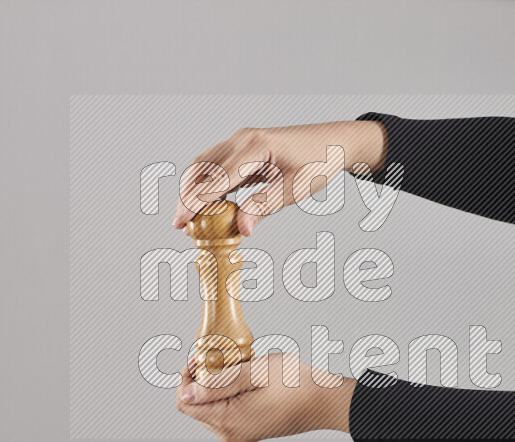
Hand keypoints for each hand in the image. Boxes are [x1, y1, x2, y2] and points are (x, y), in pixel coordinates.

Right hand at [172, 121, 386, 235]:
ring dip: (194, 189)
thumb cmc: (319, 163)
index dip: (196, 201)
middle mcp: (243, 139)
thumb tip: (241, 228)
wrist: (334, 143)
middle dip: (187, 196)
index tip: (180, 221)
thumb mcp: (295, 189)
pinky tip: (208, 204)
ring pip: (205, 164)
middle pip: (202, 168)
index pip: (217, 178)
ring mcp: (241, 141)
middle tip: (180, 225)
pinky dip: (207, 183)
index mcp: (256, 147)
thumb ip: (265, 206)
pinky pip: (217, 164)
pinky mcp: (244, 147)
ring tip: (189, 217)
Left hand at [175, 353, 356, 441]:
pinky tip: (247, 379)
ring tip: (239, 367)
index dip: (187, 376)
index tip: (201, 357)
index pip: (185, 402)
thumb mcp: (255, 372)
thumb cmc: (298, 384)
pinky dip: (228, 393)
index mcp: (228, 421)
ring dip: (217, 385)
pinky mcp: (248, 429)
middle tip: (223, 358)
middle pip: (196, 405)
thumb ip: (219, 382)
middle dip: (202, 379)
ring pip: (210, 407)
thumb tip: (187, 393)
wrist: (326, 401)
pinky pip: (226, 411)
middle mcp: (230, 433)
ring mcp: (239, 433)